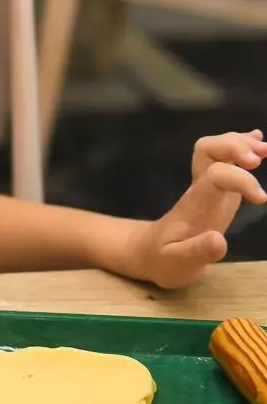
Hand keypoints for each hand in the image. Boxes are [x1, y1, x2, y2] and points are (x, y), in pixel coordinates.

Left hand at [123, 130, 266, 288]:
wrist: (148, 253)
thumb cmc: (163, 260)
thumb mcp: (178, 264)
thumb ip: (197, 252)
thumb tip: (219, 240)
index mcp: (195, 204)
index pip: (215, 176)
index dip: (240, 179)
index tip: (261, 198)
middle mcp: (201, 188)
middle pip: (209, 149)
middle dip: (234, 146)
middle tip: (259, 159)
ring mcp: (207, 186)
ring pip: (215, 149)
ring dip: (240, 143)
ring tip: (265, 149)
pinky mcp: (215, 190)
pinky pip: (224, 160)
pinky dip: (241, 146)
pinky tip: (257, 140)